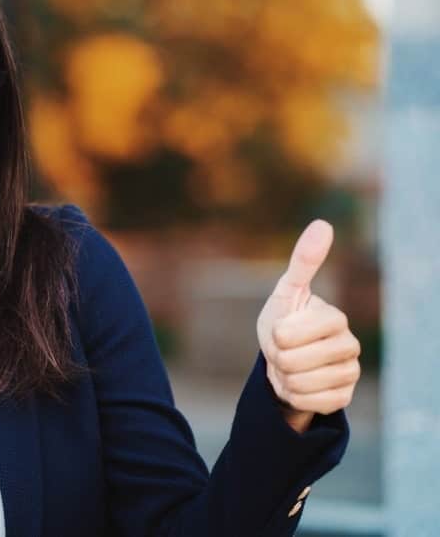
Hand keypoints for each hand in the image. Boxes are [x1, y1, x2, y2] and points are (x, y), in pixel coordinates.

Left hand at [256, 220, 360, 432]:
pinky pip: (309, 402)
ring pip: (300, 383)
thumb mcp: (286, 292)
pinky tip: (301, 384)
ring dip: (285, 377)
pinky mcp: (344, 398)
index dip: (276, 336)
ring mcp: (349, 373)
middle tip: (284, 351)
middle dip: (278, 358)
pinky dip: (295, 395)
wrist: (286, 361)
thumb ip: (304, 261)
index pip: (289, 335)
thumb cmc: (285, 321)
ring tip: (291, 367)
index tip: (280, 331)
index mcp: (336, 318)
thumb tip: (323, 223)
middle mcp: (349, 346)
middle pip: (292, 361)